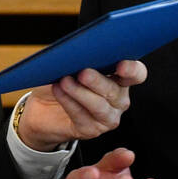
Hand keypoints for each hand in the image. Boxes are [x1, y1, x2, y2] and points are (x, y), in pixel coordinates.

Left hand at [15, 60, 146, 151]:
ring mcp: (107, 116)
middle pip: (115, 90)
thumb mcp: (68, 61)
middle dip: (98, 81)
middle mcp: (118, 98)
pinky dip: (69, 102)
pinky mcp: (91, 129)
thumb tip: (79, 49)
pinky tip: (59, 90)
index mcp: (119, 77)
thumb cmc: (59, 78)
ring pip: (99, 106)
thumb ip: (79, 55)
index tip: (121, 66)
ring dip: (81, 93)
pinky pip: (82, 117)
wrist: (41, 106)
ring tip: (64, 81)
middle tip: (83, 72)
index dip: (132, 70)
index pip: (136, 73)